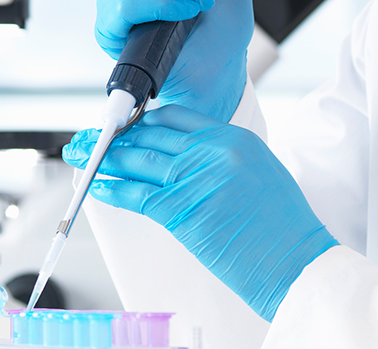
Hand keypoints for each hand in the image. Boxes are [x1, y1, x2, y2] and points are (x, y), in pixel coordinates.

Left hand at [63, 104, 337, 320]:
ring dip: (103, 156)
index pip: (176, 116)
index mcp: (232, 137)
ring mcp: (194, 178)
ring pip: (137, 160)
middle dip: (115, 134)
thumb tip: (184, 158)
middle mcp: (211, 150)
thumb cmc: (282, 226)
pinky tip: (97, 185)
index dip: (144, 119)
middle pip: (151, 134)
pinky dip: (111, 188)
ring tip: (81, 154)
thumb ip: (221, 157)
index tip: (126, 125)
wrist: (296, 260)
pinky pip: (135, 195)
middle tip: (91, 136)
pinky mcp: (181, 210)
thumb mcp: (259, 170)